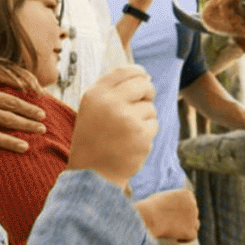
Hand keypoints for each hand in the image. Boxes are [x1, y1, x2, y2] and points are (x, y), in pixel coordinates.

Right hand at [67, 66, 157, 186]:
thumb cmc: (93, 137)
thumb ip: (112, 89)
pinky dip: (146, 133)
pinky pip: (153, 125)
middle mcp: (111, 103)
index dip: (138, 73)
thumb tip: (144, 75)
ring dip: (144, 118)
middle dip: (147, 93)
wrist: (91, 172)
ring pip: (150, 108)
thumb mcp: (92, 108)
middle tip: (142, 102)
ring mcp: (127, 120)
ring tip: (126, 132)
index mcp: (96, 94)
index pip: (126, 71)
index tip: (142, 78)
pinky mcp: (142, 136)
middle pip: (144, 85)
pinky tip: (131, 142)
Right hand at [136, 188, 198, 242]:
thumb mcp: (163, 198)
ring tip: (173, 231)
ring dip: (186, 228)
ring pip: (194, 225)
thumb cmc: (150, 206)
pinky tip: (176, 239)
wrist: (148, 215)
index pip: (190, 204)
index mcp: (187, 194)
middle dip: (184, 219)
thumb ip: (172, 203)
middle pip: (192, 214)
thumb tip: (173, 211)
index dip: (183, 211)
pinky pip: (192, 236)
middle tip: (172, 224)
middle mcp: (193, 204)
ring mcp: (192, 218)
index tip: (174, 216)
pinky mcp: (190, 231)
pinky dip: (185, 239)